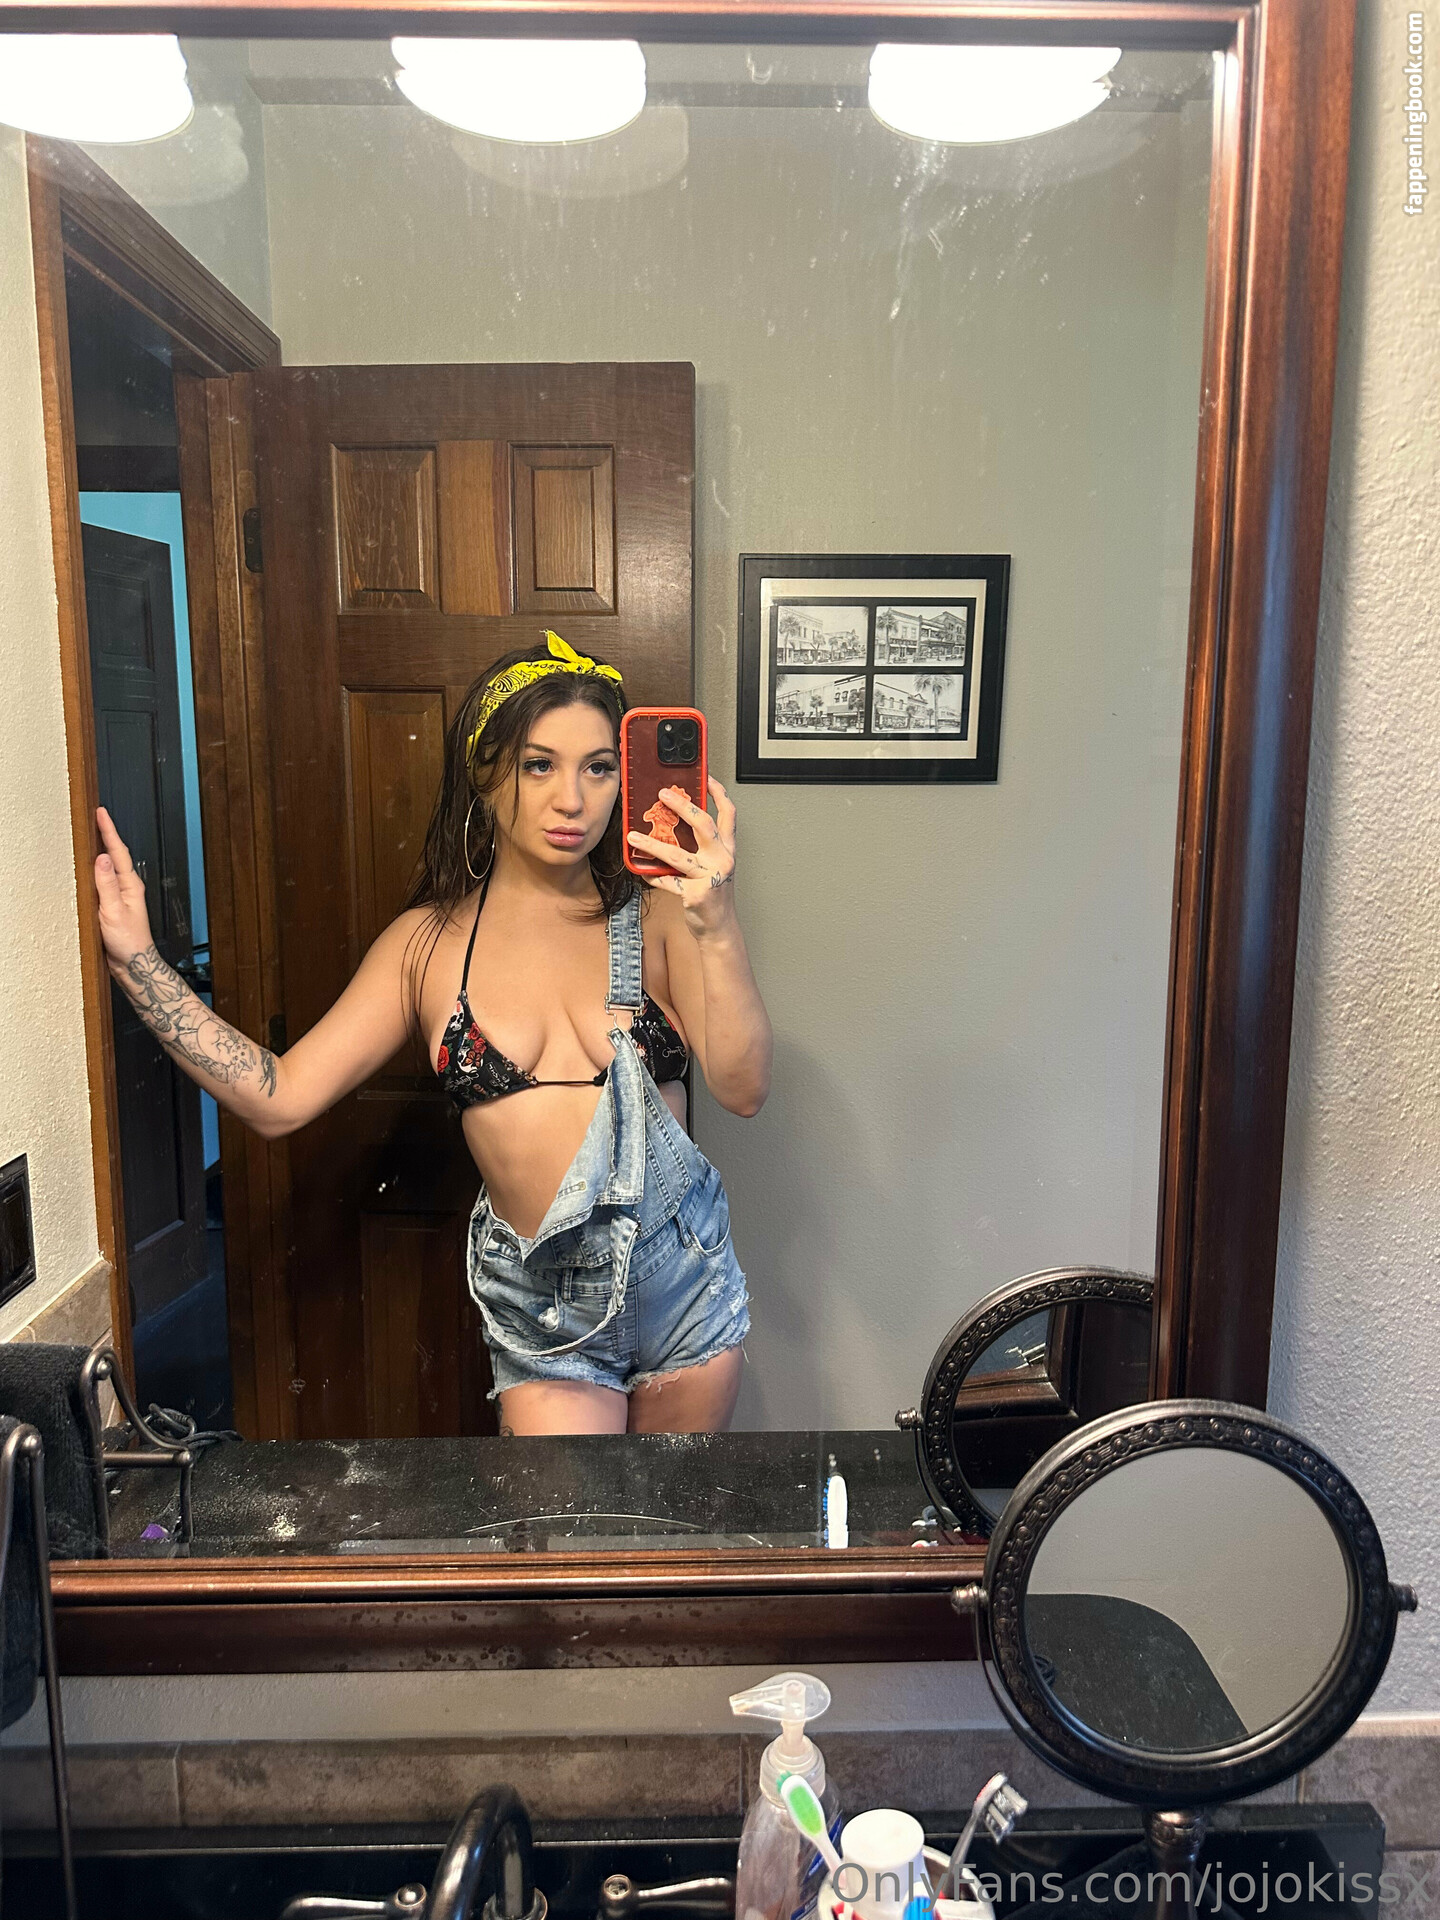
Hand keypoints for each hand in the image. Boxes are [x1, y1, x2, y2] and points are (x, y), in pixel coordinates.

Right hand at [93, 806, 155, 972]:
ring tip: (93, 834)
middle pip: (115, 855)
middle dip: (106, 835)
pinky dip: (96, 870)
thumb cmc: (129, 942)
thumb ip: (107, 885)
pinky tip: (90, 869)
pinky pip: (102, 882)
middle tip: (96, 816)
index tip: (101, 813)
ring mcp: (120, 896)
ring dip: (102, 850)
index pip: (118, 851)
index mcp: (130, 885)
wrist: (133, 964)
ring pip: (108, 868)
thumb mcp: (114, 911)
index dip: (109, 831)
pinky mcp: (112, 905)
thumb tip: (103, 858)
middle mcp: (127, 887)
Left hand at [627, 777, 737, 934]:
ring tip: (633, 837)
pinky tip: (642, 872)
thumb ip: (700, 847)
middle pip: (704, 824)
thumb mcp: (713, 866)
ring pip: (676, 854)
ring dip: (651, 844)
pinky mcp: (696, 893)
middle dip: (682, 806)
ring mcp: (710, 876)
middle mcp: (722, 859)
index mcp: (727, 849)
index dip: (718, 793)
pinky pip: (667, 881)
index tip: (706, 778)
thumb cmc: (714, 896)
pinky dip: (652, 876)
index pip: (728, 814)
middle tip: (662, 795)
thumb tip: (672, 826)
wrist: (719, 928)